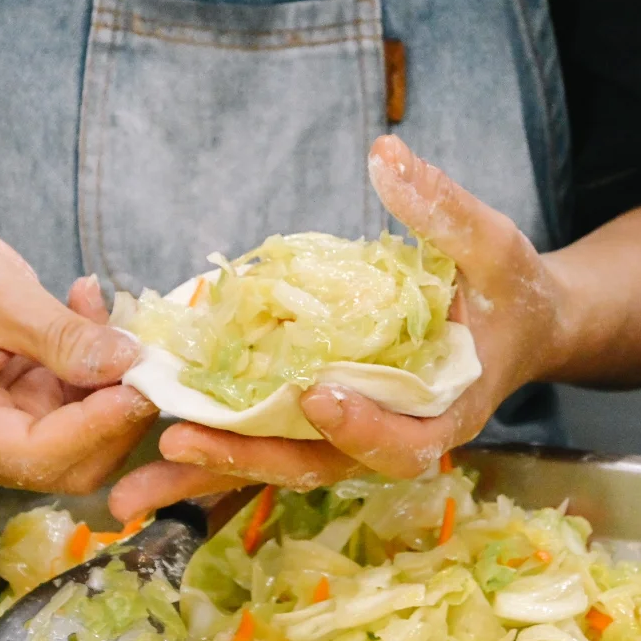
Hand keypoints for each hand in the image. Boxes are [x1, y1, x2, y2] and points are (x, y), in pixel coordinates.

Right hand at [0, 213, 157, 493]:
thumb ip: (63, 336)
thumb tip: (130, 364)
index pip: (40, 454)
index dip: (102, 423)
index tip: (147, 380)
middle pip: (66, 463)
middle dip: (113, 412)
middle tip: (143, 349)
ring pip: (76, 439)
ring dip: (105, 384)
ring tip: (99, 310)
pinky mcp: (8, 420)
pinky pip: (66, 411)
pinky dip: (87, 371)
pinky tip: (85, 315)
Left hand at [108, 134, 568, 519]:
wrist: (512, 329)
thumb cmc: (509, 292)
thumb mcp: (495, 247)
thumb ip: (446, 211)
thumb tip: (385, 154)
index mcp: (446, 412)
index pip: (405, 441)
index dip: (363, 427)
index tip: (318, 396)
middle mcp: (393, 438)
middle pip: (317, 465)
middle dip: (245, 461)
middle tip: (175, 447)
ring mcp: (351, 436)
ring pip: (277, 464)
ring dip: (206, 474)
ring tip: (128, 486)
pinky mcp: (319, 422)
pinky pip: (264, 441)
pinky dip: (212, 448)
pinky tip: (144, 451)